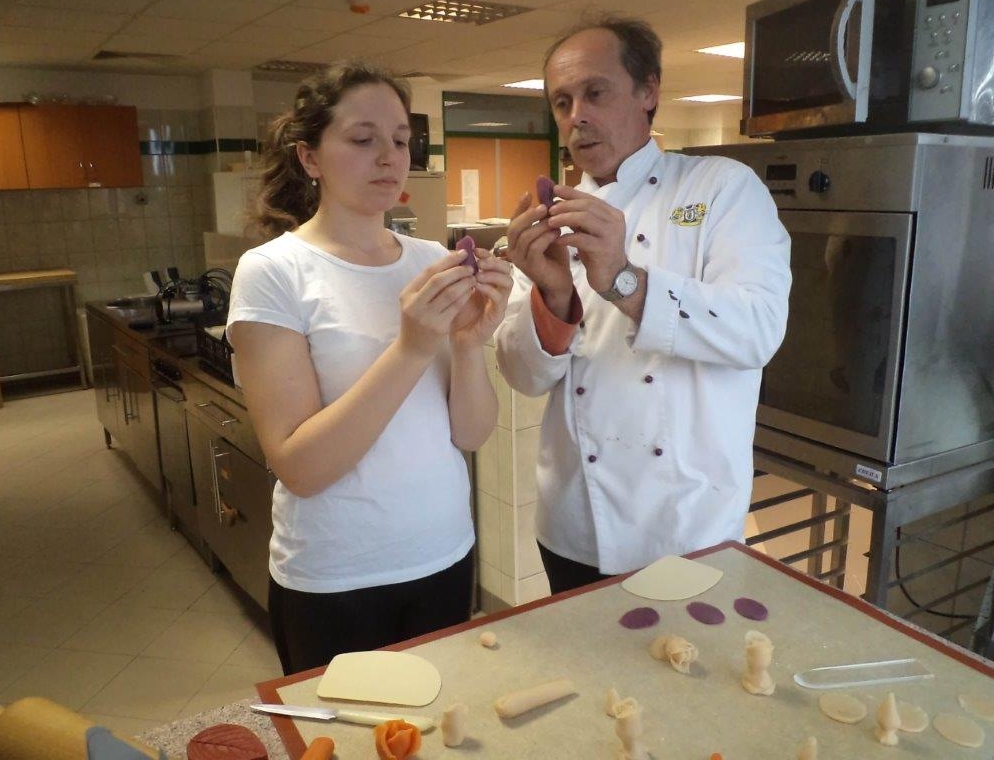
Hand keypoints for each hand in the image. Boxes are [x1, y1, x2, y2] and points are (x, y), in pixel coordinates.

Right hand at [397, 251, 474, 359]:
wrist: (412, 348)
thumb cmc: (417, 320)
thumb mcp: (415, 301)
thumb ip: (427, 284)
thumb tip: (451, 261)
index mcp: (407, 294)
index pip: (429, 271)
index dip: (447, 260)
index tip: (462, 254)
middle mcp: (415, 304)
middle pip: (439, 280)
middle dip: (458, 270)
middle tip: (471, 267)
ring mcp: (427, 317)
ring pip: (450, 293)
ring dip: (465, 283)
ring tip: (473, 278)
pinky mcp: (439, 327)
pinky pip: (456, 307)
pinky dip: (466, 296)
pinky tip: (471, 291)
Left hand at [450, 247, 513, 347]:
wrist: (458, 337)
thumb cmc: (457, 313)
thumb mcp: (457, 289)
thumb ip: (461, 274)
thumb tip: (458, 252)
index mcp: (489, 282)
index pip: (496, 263)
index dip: (488, 254)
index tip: (475, 251)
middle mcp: (498, 290)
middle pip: (507, 269)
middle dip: (494, 262)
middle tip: (479, 262)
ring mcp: (499, 303)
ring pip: (508, 282)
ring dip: (493, 275)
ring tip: (478, 274)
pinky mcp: (497, 315)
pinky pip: (500, 298)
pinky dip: (489, 289)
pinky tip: (477, 286)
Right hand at [504, 192, 573, 312]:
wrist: (560, 281)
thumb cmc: (554, 256)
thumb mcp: (548, 232)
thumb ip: (545, 217)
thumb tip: (546, 193)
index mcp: (515, 240)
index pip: (513, 219)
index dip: (520, 206)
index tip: (529, 193)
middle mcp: (513, 249)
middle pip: (514, 227)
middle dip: (529, 215)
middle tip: (544, 207)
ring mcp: (519, 259)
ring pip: (525, 237)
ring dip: (540, 226)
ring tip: (555, 221)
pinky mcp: (530, 266)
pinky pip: (534, 248)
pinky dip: (545, 238)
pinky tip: (557, 233)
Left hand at [546, 184, 627, 292]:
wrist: (612, 278)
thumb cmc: (598, 253)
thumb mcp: (588, 232)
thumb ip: (578, 218)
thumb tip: (557, 201)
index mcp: (612, 214)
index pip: (590, 198)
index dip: (571, 193)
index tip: (554, 189)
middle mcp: (614, 221)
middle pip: (587, 205)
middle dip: (566, 205)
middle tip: (549, 209)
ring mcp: (611, 235)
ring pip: (585, 218)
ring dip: (565, 218)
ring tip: (550, 222)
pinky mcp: (604, 250)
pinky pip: (582, 239)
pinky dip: (568, 237)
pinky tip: (557, 240)